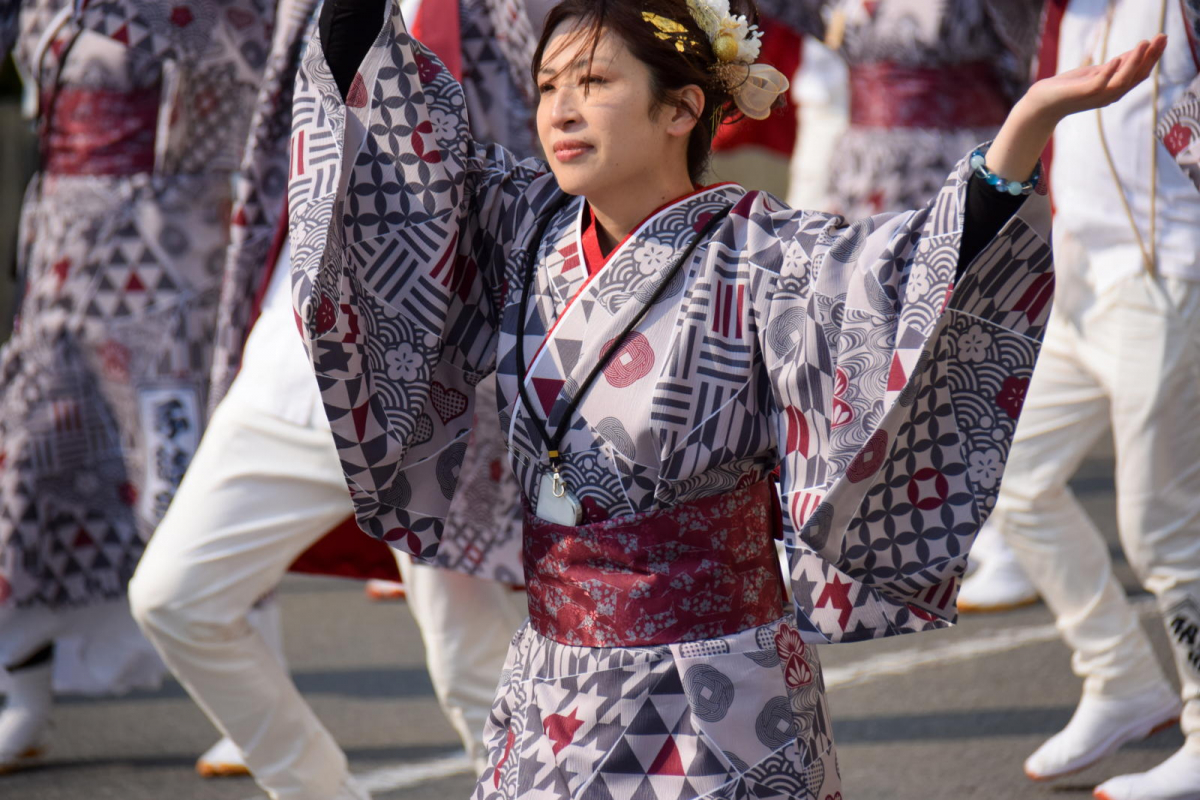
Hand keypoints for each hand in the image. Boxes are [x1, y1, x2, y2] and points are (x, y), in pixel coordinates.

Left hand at [1022, 34, 1167, 122]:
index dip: (1152, 57)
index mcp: (1114, 89)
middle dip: (1150, 56)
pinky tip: (1116, 59)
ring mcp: (1097, 96)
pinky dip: (1109, 72)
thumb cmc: (1068, 88)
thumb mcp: (1095, 73)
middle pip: (1137, 76)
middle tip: (1162, 37)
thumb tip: (1135, 53)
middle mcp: (1110, 95)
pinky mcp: (1083, 94)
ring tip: (1144, 43)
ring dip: (1134, 61)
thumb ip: (1114, 66)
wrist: (1042, 103)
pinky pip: (1100, 84)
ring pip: (1122, 80)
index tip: (1162, 39)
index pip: (1139, 73)